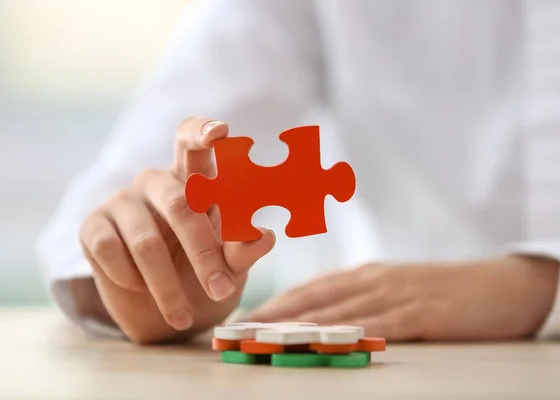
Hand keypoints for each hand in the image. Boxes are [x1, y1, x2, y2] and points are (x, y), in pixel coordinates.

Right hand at [78, 117, 274, 343]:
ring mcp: (123, 201)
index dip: (202, 133)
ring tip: (183, 319)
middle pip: (180, 203)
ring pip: (145, 241)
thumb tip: (264, 235)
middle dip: (203, 252)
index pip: (193, 144)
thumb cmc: (201, 278)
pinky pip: (109, 250)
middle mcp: (157, 183)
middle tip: (221, 290)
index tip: (219, 133)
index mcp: (195, 181)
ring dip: (167, 287)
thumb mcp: (229, 268)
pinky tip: (137, 289)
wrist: (159, 315)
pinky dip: (129, 280)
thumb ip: (243, 251)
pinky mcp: (93, 226)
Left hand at [247, 256, 558, 340]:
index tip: (240, 319)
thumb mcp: (393, 289)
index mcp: (361, 275)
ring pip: (337, 312)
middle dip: (271, 315)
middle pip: (312, 300)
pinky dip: (348, 334)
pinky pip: (378, 324)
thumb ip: (359, 299)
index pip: (307, 291)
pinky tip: (327, 342)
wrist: (498, 283)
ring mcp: (394, 294)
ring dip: (298, 325)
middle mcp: (370, 281)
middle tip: (237, 330)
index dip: (271, 305)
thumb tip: (321, 318)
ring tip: (264, 338)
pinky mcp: (420, 311)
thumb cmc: (441, 288)